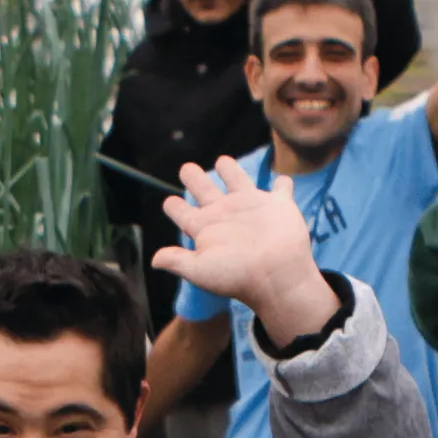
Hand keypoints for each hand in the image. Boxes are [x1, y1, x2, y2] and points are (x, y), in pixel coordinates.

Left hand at [155, 157, 341, 344]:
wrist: (276, 276)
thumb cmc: (238, 274)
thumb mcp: (200, 269)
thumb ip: (177, 260)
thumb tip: (154, 261)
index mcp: (205, 228)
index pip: (184, 213)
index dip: (175, 207)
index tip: (169, 202)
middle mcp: (226, 215)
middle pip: (205, 190)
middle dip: (195, 178)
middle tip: (186, 168)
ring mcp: (252, 208)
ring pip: (238, 181)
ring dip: (231, 170)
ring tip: (222, 161)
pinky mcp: (278, 205)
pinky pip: (282, 189)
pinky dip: (282, 184)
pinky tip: (281, 181)